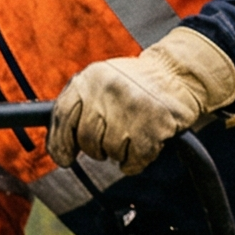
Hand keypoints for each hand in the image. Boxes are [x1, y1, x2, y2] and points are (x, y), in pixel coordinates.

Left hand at [46, 27, 234, 173]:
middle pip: (87, 140)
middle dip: (95, 148)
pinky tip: (143, 144)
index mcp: (90, 79)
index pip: (63, 117)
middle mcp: (109, 91)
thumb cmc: (133, 84)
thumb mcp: (100, 82)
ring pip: (110, 151)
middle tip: (108, 140)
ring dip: (119, 151)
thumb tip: (57, 145)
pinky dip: (136, 160)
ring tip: (130, 133)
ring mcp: (132, 108)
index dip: (60, 143)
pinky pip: (134, 159)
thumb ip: (78, 106)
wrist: (177, 73)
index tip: (64, 158)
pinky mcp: (154, 125)